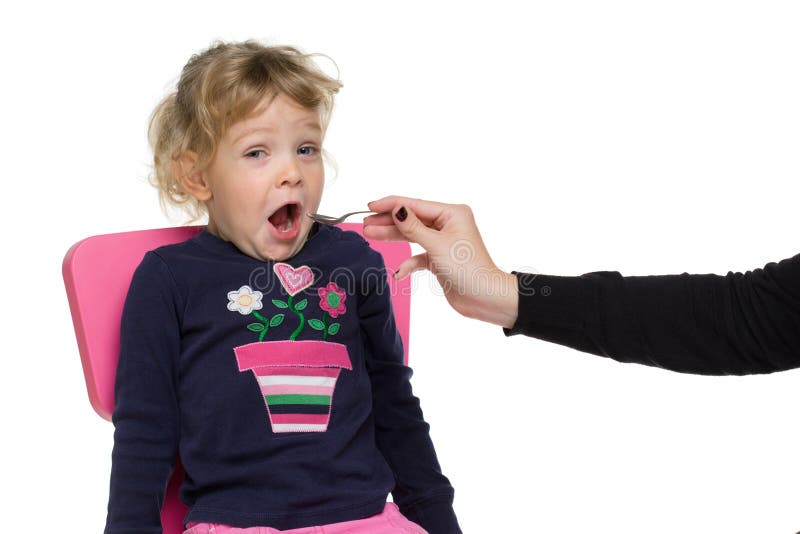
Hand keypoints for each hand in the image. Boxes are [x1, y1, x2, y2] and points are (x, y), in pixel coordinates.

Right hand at [363, 196, 518, 328]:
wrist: (484, 298)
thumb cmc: (469, 269)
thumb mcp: (437, 245)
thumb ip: (413, 227)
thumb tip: (396, 209)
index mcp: (452, 214)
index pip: (415, 205)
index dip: (391, 204)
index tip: (371, 205)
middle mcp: (448, 224)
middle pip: (411, 219)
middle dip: (388, 222)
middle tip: (366, 224)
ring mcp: (443, 242)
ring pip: (412, 235)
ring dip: (393, 237)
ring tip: (371, 235)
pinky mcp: (439, 259)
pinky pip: (418, 256)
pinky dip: (408, 263)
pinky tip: (399, 272)